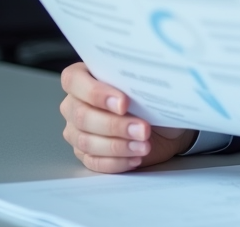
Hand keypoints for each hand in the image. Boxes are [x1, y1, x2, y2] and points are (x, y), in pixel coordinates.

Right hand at [59, 62, 197, 172]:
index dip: (96, 92)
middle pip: (82, 116)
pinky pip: (94, 162)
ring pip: (87, 141)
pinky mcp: (86, 154)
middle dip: (115, 124)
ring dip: (118, 145)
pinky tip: (135, 157)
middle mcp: (75, 104)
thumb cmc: (151, 99)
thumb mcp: (147, 85)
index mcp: (84, 78)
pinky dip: (117, 161)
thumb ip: (136, 82)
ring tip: (144, 145)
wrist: (165, 125)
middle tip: (142, 128)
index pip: (74, 80)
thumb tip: (144, 83)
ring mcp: (77, 131)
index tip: (123, 102)